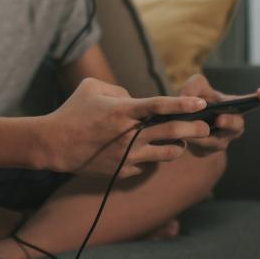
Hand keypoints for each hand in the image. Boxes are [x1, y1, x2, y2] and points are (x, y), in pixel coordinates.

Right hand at [38, 78, 211, 177]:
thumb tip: (136, 100)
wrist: (53, 145)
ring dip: (177, 146)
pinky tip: (147, 152)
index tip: (201, 103)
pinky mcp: (124, 171)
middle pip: (172, 132)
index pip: (159, 105)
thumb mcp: (92, 88)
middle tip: (205, 126)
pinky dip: (150, 157)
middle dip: (194, 129)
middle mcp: (129, 134)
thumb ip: (119, 91)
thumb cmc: (72, 112)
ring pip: (166, 153)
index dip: (182, 104)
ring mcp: (128, 155)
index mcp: (123, 111)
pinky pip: (147, 164)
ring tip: (180, 141)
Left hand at [176, 74, 259, 156]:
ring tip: (194, 131)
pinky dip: (192, 142)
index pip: (253, 101)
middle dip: (230, 123)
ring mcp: (221, 140)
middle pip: (237, 126)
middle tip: (220, 119)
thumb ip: (194, 86)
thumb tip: (188, 97)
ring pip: (217, 142)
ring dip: (206, 137)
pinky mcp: (206, 151)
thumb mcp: (194, 88)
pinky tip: (184, 136)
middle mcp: (232, 125)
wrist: (182, 124)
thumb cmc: (194, 102)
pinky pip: (201, 149)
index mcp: (233, 106)